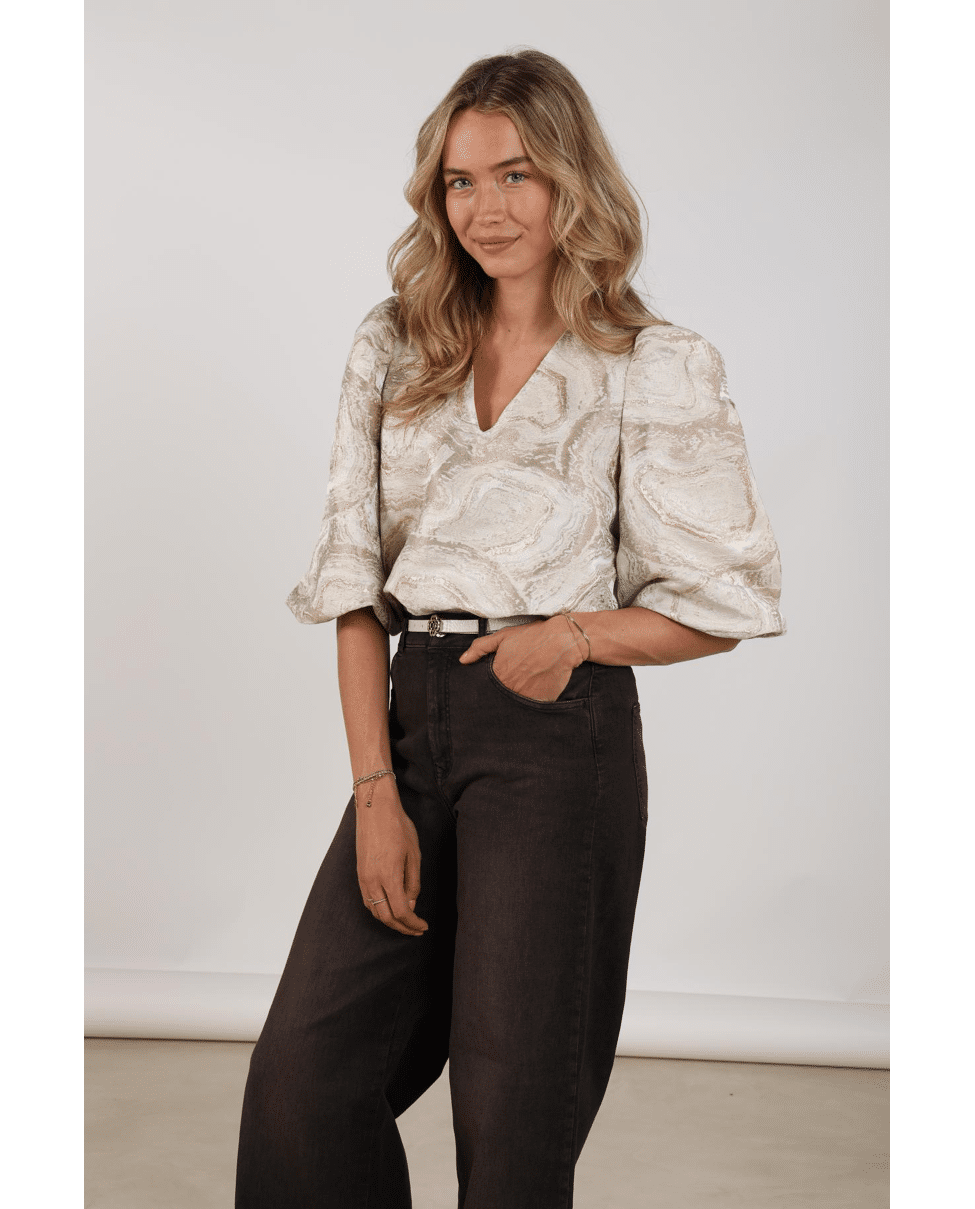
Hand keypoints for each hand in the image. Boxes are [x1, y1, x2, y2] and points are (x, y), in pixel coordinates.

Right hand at [355, 775, 428, 936]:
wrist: (375, 808)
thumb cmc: (398, 827)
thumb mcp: (414, 854)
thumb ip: (413, 882)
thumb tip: (411, 904)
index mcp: (389, 876)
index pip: (401, 912)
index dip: (413, 923)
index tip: (423, 926)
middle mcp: (372, 881)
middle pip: (386, 917)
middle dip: (402, 927)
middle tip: (417, 929)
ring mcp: (363, 877)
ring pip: (374, 911)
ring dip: (390, 920)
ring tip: (405, 921)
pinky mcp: (359, 873)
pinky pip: (367, 900)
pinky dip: (379, 909)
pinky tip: (390, 907)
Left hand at [458, 616, 582, 701]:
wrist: (561, 641)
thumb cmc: (534, 637)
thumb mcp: (503, 636)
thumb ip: (480, 647)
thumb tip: (464, 659)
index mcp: (499, 674)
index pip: (487, 688)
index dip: (491, 685)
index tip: (497, 681)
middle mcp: (510, 688)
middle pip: (501, 697)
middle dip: (504, 691)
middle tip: (515, 681)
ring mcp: (526, 697)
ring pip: (516, 704)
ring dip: (518, 696)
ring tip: (526, 683)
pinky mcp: (542, 701)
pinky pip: (533, 706)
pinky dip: (533, 700)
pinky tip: (536, 687)